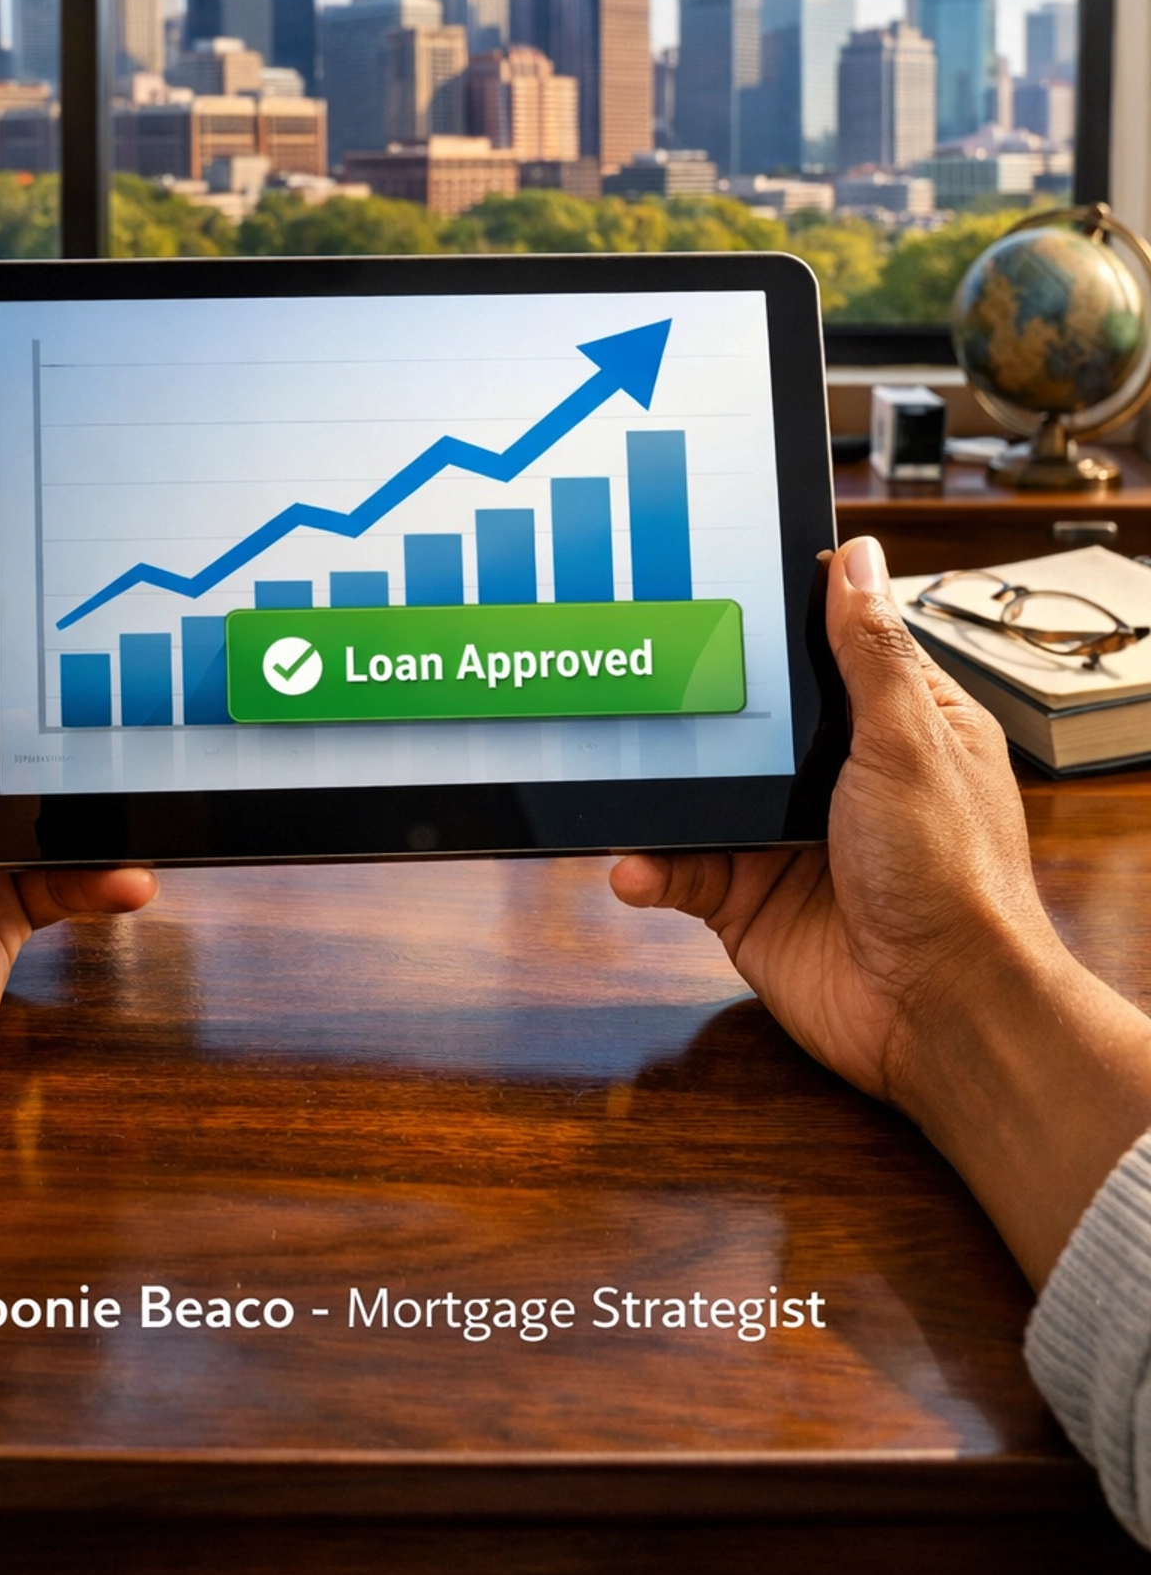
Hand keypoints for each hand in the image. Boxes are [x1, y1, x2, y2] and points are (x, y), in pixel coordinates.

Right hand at [612, 534, 1046, 1104]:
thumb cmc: (957, 881)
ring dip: (656, 792)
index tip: (711, 584)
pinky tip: (635, 865)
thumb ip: (869, 653)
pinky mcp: (746, 897)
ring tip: (617, 775)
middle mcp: (836, 777)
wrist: (941, 1013)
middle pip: (745, 719)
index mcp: (893, 726)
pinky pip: (679, 867)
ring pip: (698, 793)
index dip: (774, 621)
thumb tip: (855, 560)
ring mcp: (786, 838)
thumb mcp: (909, 742)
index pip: (824, 649)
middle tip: (637, 679)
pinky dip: (650, 865)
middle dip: (693, 709)